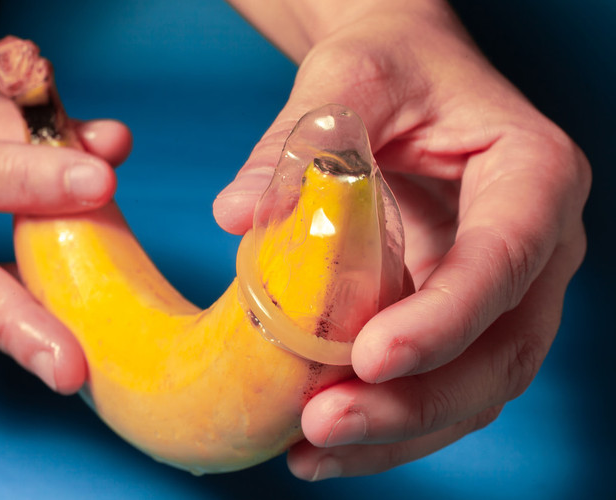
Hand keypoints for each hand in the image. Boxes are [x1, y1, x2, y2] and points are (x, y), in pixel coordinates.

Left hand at [216, 0, 589, 478]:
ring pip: (474, 388)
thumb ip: (300, 141)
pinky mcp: (459, 318)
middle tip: (322, 422)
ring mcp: (502, 292)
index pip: (505, 257)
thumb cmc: (393, 68)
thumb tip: (238, 213)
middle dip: (415, 402)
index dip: (446, 318)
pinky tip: (322, 443)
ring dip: (397, 433)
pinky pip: (438, 386)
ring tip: (310, 451)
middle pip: (501, 351)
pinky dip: (386, 424)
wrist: (406, 81)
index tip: (370, 358)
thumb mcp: (350, 78)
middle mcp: (535, 245)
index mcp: (532, 174)